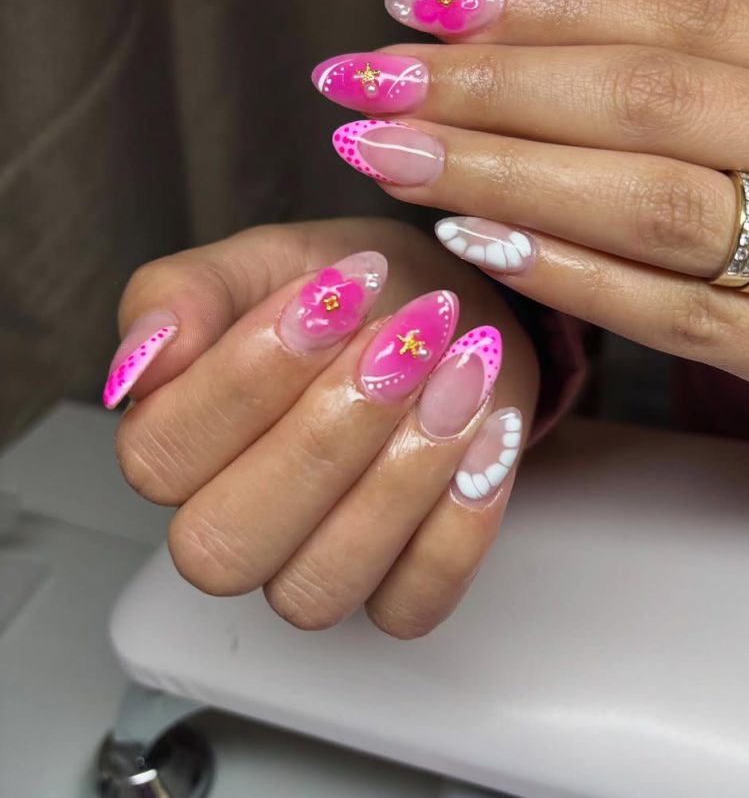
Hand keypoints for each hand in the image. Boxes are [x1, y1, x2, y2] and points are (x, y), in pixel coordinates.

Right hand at [108, 218, 537, 635]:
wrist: (440, 310)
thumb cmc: (346, 292)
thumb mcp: (264, 260)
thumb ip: (186, 294)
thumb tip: (145, 352)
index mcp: (178, 447)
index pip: (163, 457)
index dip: (246, 380)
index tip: (331, 295)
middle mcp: (234, 525)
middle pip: (229, 543)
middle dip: (324, 436)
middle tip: (399, 343)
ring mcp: (316, 566)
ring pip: (320, 584)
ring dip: (399, 474)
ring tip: (456, 374)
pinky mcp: (399, 587)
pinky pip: (413, 602)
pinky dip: (460, 521)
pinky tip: (489, 430)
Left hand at [314, 0, 748, 439]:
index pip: (682, 11)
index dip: (544, 0)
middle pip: (646, 98)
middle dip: (489, 82)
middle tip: (365, 79)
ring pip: (652, 204)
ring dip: (503, 174)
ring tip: (390, 153)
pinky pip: (685, 319)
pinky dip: (576, 278)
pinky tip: (479, 245)